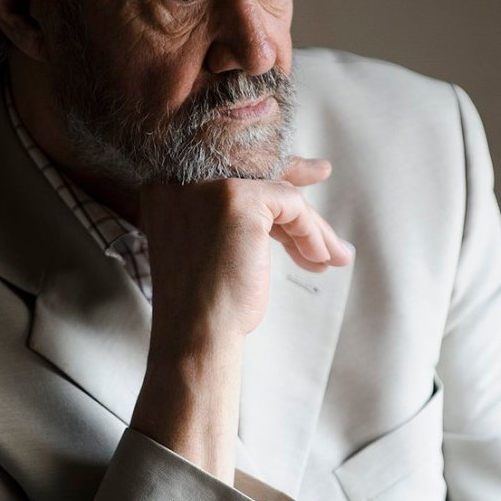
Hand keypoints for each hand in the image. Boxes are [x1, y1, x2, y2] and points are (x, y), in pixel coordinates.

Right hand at [139, 156, 351, 340]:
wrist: (197, 333)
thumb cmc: (206, 302)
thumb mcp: (214, 246)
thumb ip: (238, 215)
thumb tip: (289, 193)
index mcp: (168, 188)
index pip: (230, 168)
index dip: (272, 170)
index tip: (307, 172)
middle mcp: (182, 178)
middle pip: (256, 177)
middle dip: (295, 182)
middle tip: (323, 177)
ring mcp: (208, 185)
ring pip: (277, 193)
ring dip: (310, 226)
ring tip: (332, 256)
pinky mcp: (238, 198)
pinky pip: (290, 204)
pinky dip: (309, 231)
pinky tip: (317, 258)